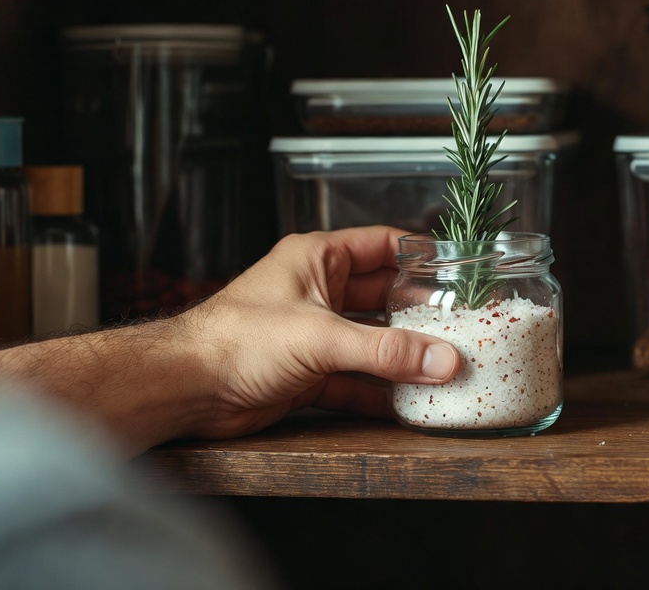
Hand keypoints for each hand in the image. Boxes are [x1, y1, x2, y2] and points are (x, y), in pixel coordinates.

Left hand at [168, 226, 459, 439]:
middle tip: (461, 326)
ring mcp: (313, 333)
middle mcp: (317, 291)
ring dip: (403, 355)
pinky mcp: (308, 372)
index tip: (458, 272)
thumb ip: (385, 350)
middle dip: (420, 313)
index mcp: (316, 258)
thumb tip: (440, 358)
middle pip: (383, 296)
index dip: (420, 256)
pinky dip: (379, 391)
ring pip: (371, 340)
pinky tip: (408, 403)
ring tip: (445, 366)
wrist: (187, 387)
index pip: (381, 245)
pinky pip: (355, 379)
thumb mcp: (321, 337)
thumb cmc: (234, 339)